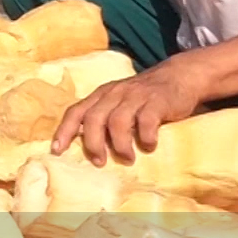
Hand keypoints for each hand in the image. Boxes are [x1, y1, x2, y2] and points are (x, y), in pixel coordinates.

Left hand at [51, 59, 209, 165]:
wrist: (180, 75)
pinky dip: (146, 137)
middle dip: (93, 143)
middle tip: (99, 162)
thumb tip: (89, 148)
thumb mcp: (120, 103)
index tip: (57, 151)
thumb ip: (105, 118)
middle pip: (93, 119)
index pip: (75, 111)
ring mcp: (135, 96)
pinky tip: (150, 145)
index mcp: (101, 95)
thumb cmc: (145, 97)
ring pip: (117, 121)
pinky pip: (146, 120)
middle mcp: (114, 93)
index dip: (64, 131)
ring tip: (128, 159)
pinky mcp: (157, 100)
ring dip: (120, 145)